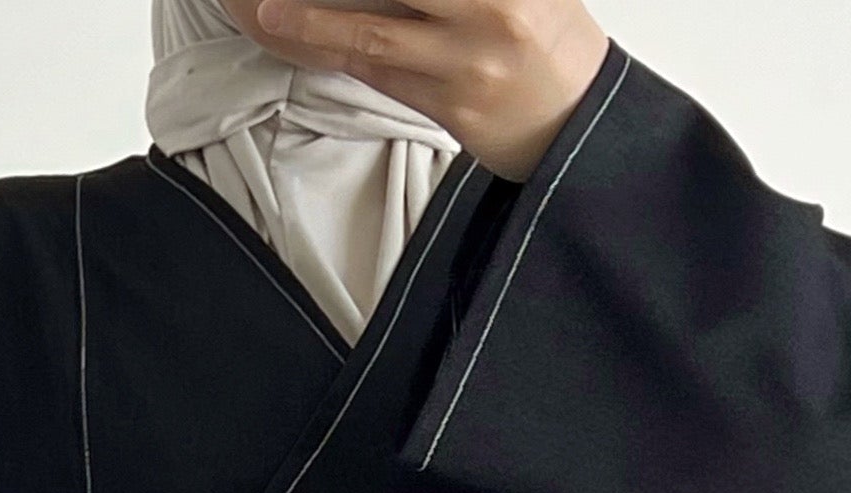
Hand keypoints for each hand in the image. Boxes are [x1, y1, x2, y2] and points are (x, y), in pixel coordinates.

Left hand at [234, 0, 607, 180]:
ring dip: (312, 20)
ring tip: (267, 11)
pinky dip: (334, 53)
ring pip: (373, 30)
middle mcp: (490, 7)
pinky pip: (379, 74)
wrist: (583, 123)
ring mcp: (469, 59)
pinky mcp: (453, 105)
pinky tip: (300, 38)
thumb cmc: (548, 38)